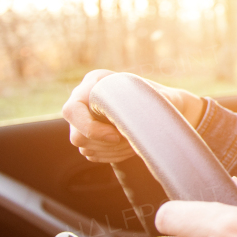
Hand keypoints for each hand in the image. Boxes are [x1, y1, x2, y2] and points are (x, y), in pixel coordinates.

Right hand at [63, 70, 203, 163]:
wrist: (164, 108)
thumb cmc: (164, 99)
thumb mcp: (161, 97)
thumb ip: (149, 104)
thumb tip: (140, 118)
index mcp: (96, 81)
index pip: (73, 109)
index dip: (91, 128)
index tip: (117, 136)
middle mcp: (83, 98)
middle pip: (76, 135)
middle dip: (105, 144)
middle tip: (129, 141)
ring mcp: (83, 118)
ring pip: (84, 146)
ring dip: (110, 150)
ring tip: (133, 142)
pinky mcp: (89, 135)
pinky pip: (91, 153)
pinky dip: (111, 155)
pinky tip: (129, 147)